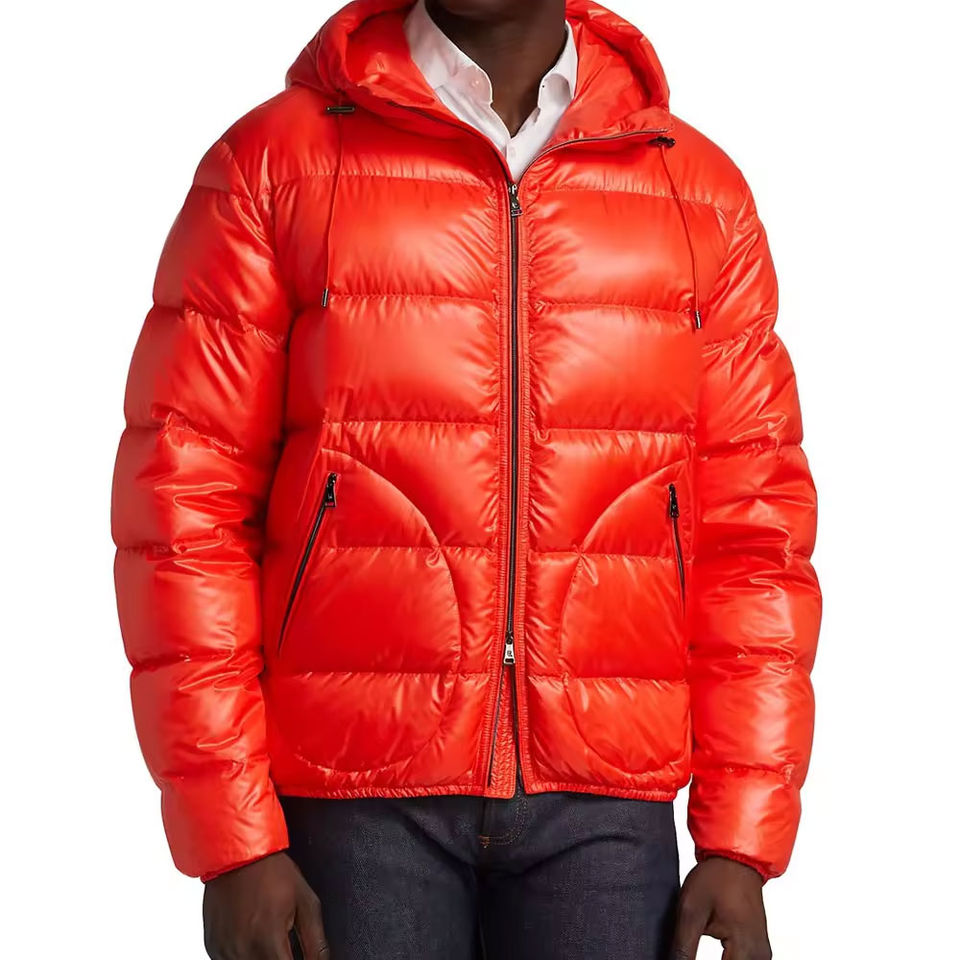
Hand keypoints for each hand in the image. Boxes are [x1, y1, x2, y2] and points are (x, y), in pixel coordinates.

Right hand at [203, 851, 328, 958]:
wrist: (237, 853)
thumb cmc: (272, 871)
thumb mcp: (306, 901)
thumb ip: (316, 941)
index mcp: (268, 941)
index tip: (301, 957)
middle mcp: (243, 951)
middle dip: (279, 958)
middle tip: (284, 945)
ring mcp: (225, 951)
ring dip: (261, 957)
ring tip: (266, 934)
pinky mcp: (213, 947)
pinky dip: (244, 955)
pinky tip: (252, 935)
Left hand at [671, 857, 770, 959]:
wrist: (736, 858)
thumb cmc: (716, 878)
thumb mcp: (690, 912)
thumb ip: (683, 949)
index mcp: (745, 948)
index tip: (683, 958)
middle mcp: (759, 955)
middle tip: (686, 953)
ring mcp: (762, 953)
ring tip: (692, 954)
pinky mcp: (758, 949)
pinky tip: (709, 956)